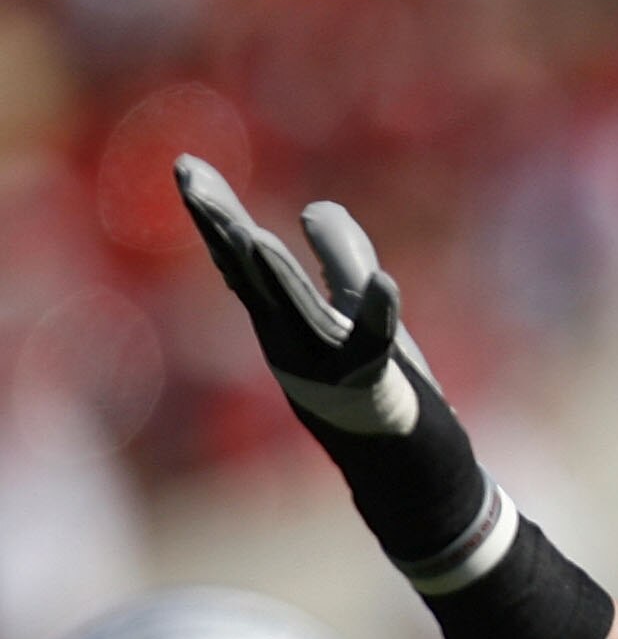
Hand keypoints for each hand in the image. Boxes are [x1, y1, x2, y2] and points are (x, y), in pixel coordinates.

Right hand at [175, 156, 487, 567]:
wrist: (411, 473)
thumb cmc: (381, 389)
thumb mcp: (356, 312)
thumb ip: (340, 259)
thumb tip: (315, 207)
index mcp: (283, 323)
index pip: (241, 261)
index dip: (215, 215)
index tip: (186, 164)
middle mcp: (293, 344)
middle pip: (253, 279)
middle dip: (223, 230)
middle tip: (191, 178)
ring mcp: (328, 371)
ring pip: (299, 317)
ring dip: (278, 278)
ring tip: (256, 238)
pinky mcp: (374, 390)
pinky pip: (374, 350)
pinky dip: (378, 315)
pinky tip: (385, 282)